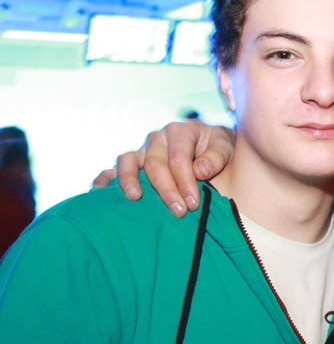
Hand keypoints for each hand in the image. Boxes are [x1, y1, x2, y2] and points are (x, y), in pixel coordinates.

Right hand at [97, 121, 234, 216]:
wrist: (211, 144)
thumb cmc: (218, 148)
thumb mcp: (226, 147)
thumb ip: (216, 157)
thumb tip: (199, 171)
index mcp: (179, 131)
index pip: (178, 159)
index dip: (185, 182)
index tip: (193, 203)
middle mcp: (157, 138)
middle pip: (155, 164)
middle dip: (166, 190)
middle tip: (179, 212)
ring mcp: (142, 149)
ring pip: (128, 161)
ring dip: (130, 181)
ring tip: (135, 198)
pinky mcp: (132, 162)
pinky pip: (111, 169)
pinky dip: (103, 180)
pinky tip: (98, 194)